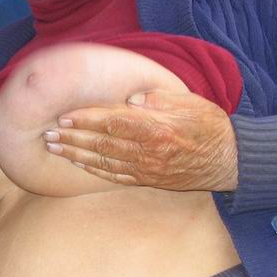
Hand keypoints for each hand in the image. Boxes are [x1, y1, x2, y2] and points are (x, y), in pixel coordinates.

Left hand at [44, 90, 238, 191]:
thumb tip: (131, 97)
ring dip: (76, 154)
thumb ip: (160, 99)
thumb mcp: (191, 103)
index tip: (65, 116)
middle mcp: (148, 152)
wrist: (229, 161)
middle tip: (48, 134)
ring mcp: (147, 169)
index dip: (87, 120)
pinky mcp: (148, 179)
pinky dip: (94, 170)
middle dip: (72, 139)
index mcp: (157, 129)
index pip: (114, 123)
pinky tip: (78, 163)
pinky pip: (115, 176)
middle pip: (102, 144)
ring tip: (54, 148)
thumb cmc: (211, 126)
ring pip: (104, 162)